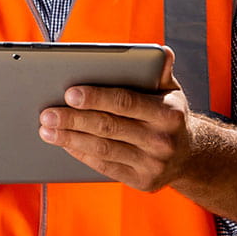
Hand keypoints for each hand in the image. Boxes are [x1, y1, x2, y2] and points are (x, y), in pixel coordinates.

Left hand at [38, 48, 194, 191]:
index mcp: (169, 113)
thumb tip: (164, 53)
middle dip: (74, 119)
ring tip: (46, 129)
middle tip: (47, 113)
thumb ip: (160, 71)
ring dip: (70, 139)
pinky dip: (81, 154)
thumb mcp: (172, 91)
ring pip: (103, 149)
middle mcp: (162, 141)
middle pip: (109, 127)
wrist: (190, 156)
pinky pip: (105, 167)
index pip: (125, 102)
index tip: (69, 93)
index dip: (96, 97)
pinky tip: (64, 143)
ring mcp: (152, 164)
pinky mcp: (142, 182)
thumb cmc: (169, 115)